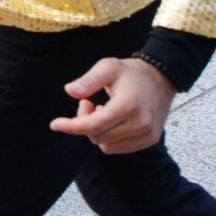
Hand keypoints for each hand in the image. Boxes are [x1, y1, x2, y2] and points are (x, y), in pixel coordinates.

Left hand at [51, 57, 174, 154]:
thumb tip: (69, 91)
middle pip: (96, 136)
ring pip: (105, 145)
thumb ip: (88, 80)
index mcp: (128, 106)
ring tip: (102, 109)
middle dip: (84, 122)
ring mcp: (147, 134)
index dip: (71, 126)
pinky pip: (117, 148)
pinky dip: (109, 137)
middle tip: (87, 103)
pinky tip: (113, 119)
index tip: (54, 124)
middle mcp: (140, 124)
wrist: (161, 79)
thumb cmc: (130, 73)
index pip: (93, 126)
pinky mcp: (149, 140)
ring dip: (97, 131)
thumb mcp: (107, 67)